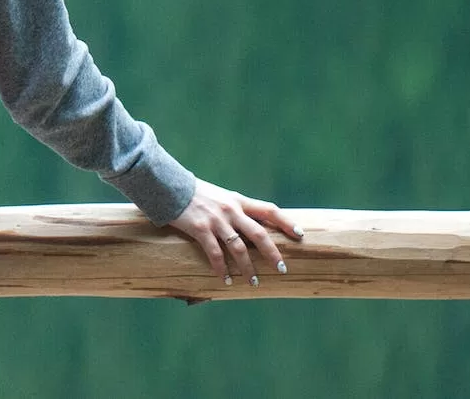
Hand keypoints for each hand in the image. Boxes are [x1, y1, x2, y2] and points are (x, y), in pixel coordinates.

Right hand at [167, 177, 304, 286]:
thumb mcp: (221, 197)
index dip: (287, 222)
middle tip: (282, 269)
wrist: (169, 186)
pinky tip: (225, 279)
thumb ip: (236, 209)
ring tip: (253, 282)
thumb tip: (254, 226)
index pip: (269, 210)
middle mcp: (231, 210)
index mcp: (238, 200)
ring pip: (239, 248)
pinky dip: (222, 269)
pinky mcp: (200, 229)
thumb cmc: (196, 194)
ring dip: (247, 268)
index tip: (300, 235)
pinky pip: (215, 254)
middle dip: (273, 253)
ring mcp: (216, 220)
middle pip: (259, 234)